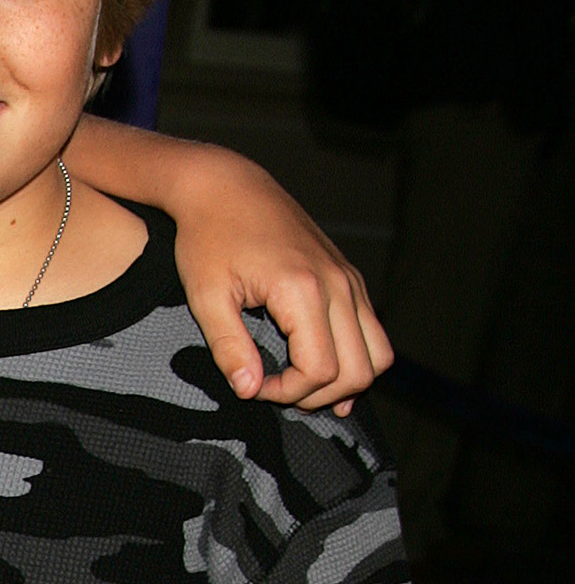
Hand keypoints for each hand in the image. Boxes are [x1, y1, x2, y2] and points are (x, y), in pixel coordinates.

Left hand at [174, 160, 391, 415]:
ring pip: (378, 354)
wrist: (225, 187)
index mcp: (303, 289)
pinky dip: (355, 357)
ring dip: (345, 381)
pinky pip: (371, 331)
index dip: (288, 393)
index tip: (255, 387)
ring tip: (303, 385)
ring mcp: (348, 278)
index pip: (320, 370)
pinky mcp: (348, 276)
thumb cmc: (208, 238)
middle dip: (319, 395)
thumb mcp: (206, 297)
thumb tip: (250, 390)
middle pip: (358, 370)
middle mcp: (338, 283)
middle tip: (278, 392)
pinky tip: (324, 370)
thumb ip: (229, 348)